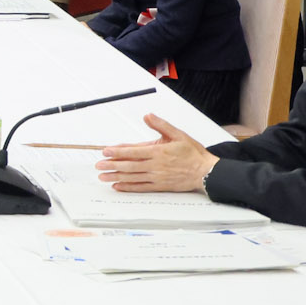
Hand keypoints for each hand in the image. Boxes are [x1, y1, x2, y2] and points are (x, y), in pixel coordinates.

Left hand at [96, 113, 218, 191]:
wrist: (206, 172)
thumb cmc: (193, 153)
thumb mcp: (178, 134)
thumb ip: (161, 125)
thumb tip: (148, 116)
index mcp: (159, 152)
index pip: (133, 151)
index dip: (118, 151)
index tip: (105, 151)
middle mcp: (156, 165)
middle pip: (129, 165)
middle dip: (112, 165)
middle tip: (98, 165)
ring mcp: (157, 177)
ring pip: (132, 177)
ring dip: (116, 176)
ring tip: (103, 176)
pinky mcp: (160, 186)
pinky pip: (141, 187)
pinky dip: (128, 187)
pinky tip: (118, 186)